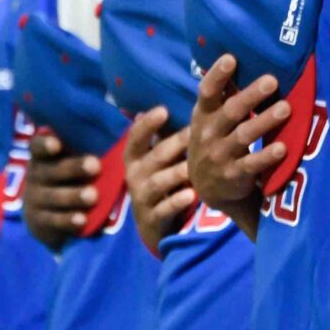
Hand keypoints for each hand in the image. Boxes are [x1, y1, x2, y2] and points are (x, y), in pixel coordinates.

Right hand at [21, 132, 99, 249]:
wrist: (46, 217)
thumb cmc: (69, 179)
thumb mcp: (73, 160)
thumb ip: (90, 145)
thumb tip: (126, 118)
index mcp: (43, 156)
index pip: (37, 146)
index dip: (45, 144)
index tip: (57, 144)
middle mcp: (36, 175)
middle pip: (51, 170)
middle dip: (74, 167)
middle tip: (96, 166)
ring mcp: (36, 199)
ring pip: (54, 196)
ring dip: (74, 195)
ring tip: (93, 195)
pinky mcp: (39, 221)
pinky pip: (54, 220)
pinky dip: (68, 220)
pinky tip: (82, 220)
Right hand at [125, 109, 192, 256]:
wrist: (153, 224)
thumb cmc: (159, 182)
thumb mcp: (156, 160)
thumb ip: (164, 137)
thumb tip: (174, 105)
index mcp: (134, 158)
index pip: (136, 137)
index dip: (148, 124)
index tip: (163, 110)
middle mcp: (135, 175)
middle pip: (155, 156)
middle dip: (175, 144)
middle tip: (195, 132)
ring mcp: (142, 197)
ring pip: (160, 182)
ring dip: (176, 173)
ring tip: (193, 167)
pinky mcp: (152, 218)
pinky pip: (164, 209)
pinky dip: (176, 202)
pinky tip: (191, 196)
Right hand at [187, 54, 283, 226]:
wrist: (205, 186)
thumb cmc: (214, 139)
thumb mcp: (209, 118)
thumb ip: (221, 95)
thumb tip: (237, 56)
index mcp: (203, 115)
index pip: (207, 92)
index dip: (217, 75)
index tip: (231, 58)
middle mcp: (208, 133)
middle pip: (231, 111)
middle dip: (251, 95)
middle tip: (272, 80)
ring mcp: (220, 155)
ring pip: (244, 136)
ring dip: (265, 121)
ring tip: (286, 108)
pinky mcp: (234, 175)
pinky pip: (251, 164)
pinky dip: (267, 156)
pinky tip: (283, 148)